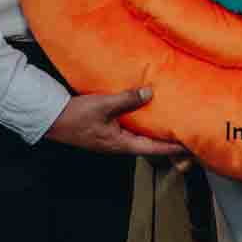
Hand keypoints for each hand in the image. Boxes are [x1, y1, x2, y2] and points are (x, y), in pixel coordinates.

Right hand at [44, 87, 187, 156]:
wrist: (50, 119)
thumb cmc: (75, 116)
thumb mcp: (103, 105)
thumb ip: (127, 99)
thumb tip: (149, 93)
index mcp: (121, 144)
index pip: (154, 148)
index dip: (173, 147)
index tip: (191, 146)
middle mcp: (119, 144)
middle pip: (149, 145)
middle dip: (167, 140)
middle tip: (186, 132)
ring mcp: (111, 139)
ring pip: (139, 136)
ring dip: (153, 130)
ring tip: (170, 121)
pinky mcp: (105, 131)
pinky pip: (129, 128)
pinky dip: (140, 122)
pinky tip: (144, 112)